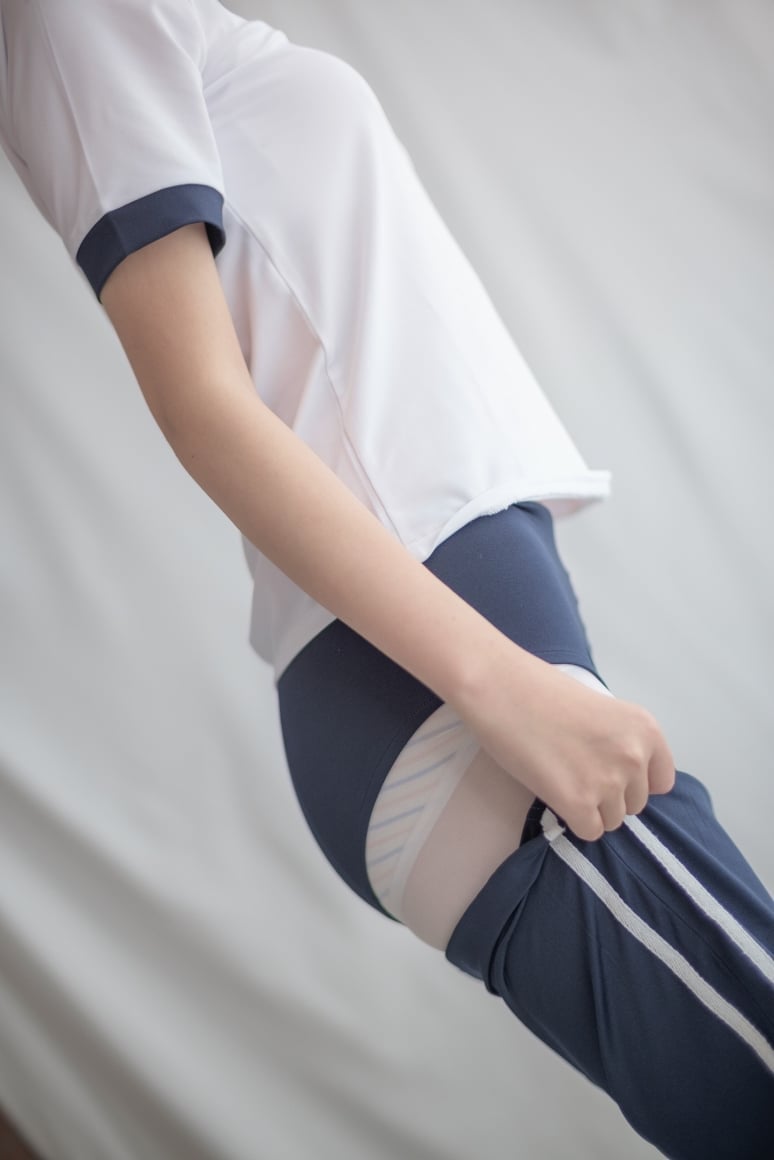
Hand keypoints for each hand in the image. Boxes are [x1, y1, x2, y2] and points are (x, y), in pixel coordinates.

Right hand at [459, 655, 675, 840]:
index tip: (610, 771)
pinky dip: (573, 819)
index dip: (635, 781)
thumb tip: (623, 776)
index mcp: (646, 730)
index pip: (662, 781)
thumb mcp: (602, 711)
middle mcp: (635, 756)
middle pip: (636, 804)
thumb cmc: (542, 691)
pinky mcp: (578, 802)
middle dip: (610, 795)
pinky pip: (590, 831)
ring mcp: (608, 782)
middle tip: (576, 770)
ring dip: (590, 808)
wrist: (501, 689)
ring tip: (561, 778)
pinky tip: (554, 792)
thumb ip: (621, 742)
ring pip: (613, 820)